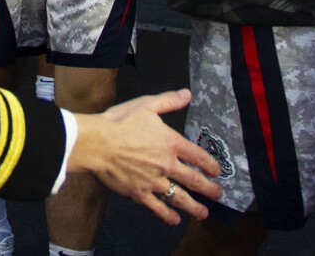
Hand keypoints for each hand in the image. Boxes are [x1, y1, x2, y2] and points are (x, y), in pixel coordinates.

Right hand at [68, 90, 222, 225]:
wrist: (96, 144)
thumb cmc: (118, 122)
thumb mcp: (146, 105)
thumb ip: (169, 101)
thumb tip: (188, 94)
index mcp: (170, 143)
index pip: (198, 156)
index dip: (210, 164)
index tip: (217, 171)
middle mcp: (166, 165)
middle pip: (194, 180)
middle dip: (209, 189)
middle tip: (218, 194)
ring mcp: (154, 182)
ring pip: (180, 198)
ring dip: (194, 207)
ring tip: (203, 213)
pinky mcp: (139, 194)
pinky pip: (158, 208)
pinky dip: (168, 216)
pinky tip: (175, 219)